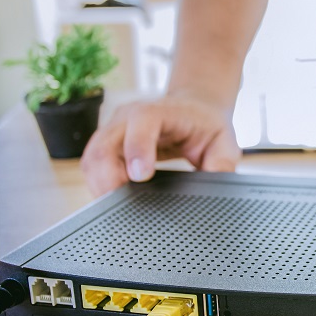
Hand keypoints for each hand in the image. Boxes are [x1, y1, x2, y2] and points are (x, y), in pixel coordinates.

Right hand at [80, 96, 240, 196]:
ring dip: (101, 184)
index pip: (141, 122)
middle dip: (109, 178)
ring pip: (92, 158)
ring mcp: (114, 129)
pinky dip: (98, 184)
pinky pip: (92, 165)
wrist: (193, 109)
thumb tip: (218, 185)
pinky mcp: (106, 143)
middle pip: (105, 144)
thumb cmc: (205, 124)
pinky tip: (114, 197)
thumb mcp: (224, 141)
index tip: (140, 176)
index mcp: (160, 111)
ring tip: (120, 205)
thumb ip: (223, 163)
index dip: (137, 149)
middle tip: (123, 205)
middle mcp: (129, 116)